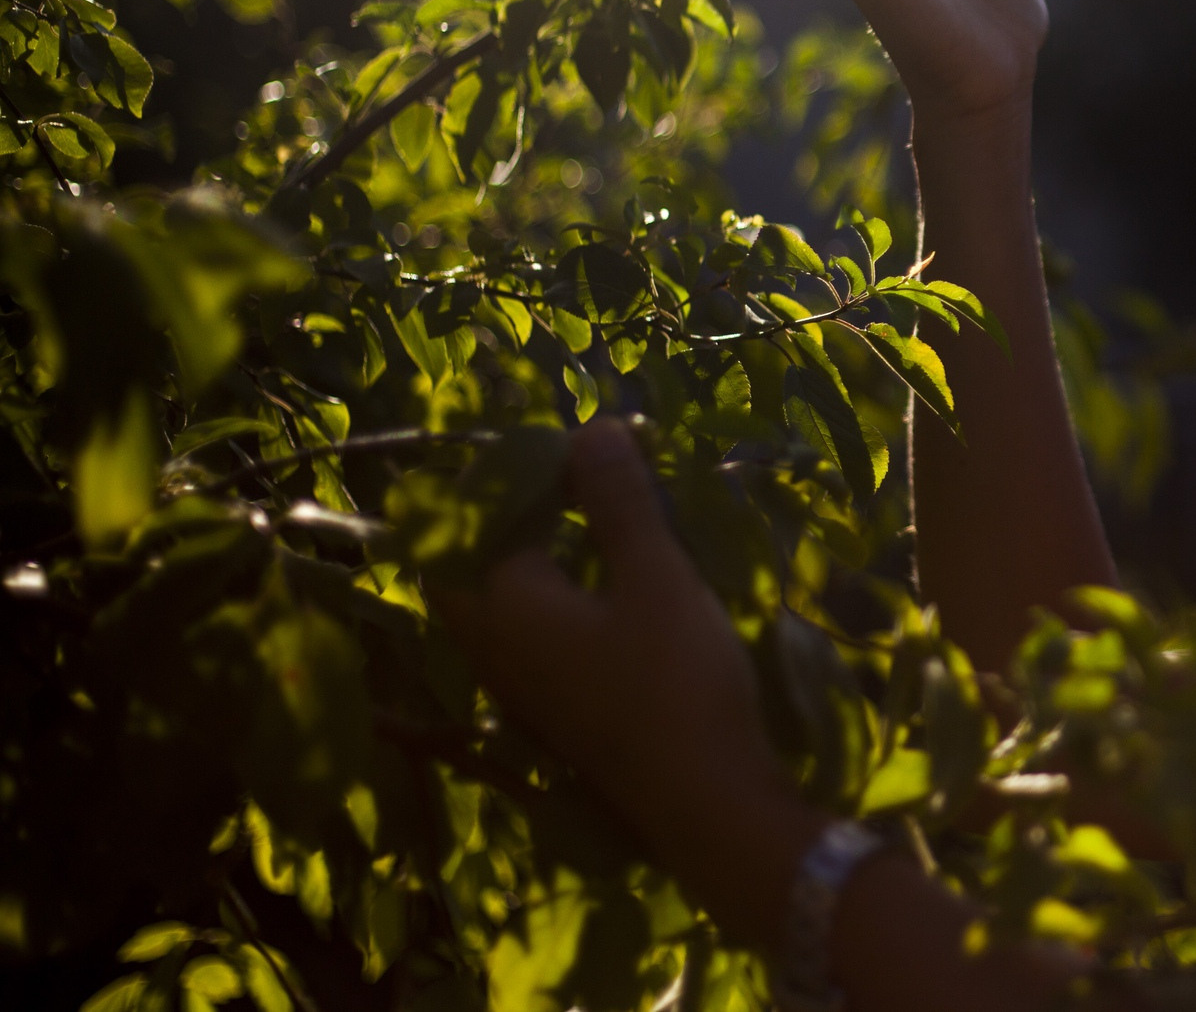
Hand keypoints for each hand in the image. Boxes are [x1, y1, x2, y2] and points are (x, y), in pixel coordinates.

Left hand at [434, 420, 818, 948]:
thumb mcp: (656, 576)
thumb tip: (592, 428)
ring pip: (492, 600)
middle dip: (502, 512)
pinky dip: (546, 593)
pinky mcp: (552, 705)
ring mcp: (519, 682)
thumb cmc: (674, 677)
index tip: (575, 443)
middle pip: (463, 561)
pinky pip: (523, 631)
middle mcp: (493, 644)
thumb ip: (618, 502)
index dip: (519, 470)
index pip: (479, 516)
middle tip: (564, 477)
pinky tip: (599, 584)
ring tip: (584, 516)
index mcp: (502, 603)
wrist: (703, 797)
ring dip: (525, 552)